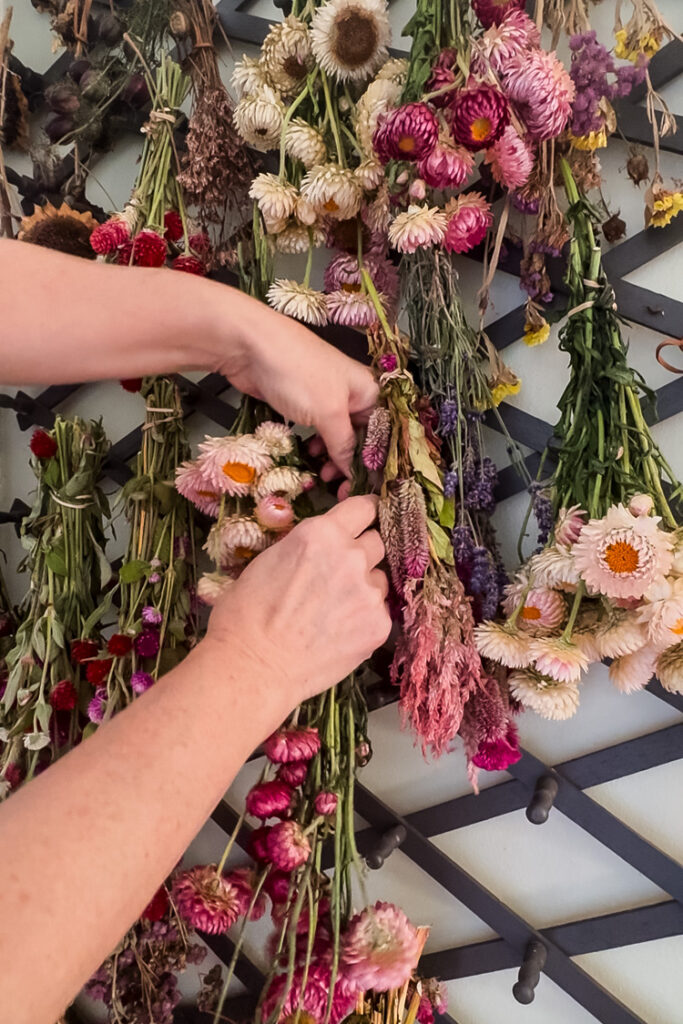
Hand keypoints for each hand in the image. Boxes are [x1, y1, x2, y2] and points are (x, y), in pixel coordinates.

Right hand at [205, 496, 390, 705]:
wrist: (253, 665)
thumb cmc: (246, 614)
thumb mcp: (270, 558)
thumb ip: (306, 546)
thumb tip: (321, 548)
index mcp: (321, 533)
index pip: (364, 508)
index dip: (364, 514)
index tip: (363, 521)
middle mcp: (351, 557)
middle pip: (376, 542)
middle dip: (362, 553)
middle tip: (340, 574)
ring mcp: (369, 592)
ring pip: (379, 580)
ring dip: (364, 587)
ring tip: (335, 610)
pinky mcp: (378, 626)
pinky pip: (379, 612)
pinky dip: (364, 619)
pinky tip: (339, 632)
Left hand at [217, 290, 377, 477]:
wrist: (251, 346)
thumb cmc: (298, 373)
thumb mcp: (328, 413)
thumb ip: (344, 444)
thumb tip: (354, 470)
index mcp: (369, 391)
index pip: (382, 433)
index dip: (375, 461)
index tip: (365, 487)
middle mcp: (352, 394)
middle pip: (361, 436)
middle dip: (351, 462)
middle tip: (340, 487)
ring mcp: (326, 398)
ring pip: (337, 435)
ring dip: (331, 457)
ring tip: (321, 475)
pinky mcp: (304, 403)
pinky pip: (317, 430)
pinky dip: (315, 445)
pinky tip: (308, 456)